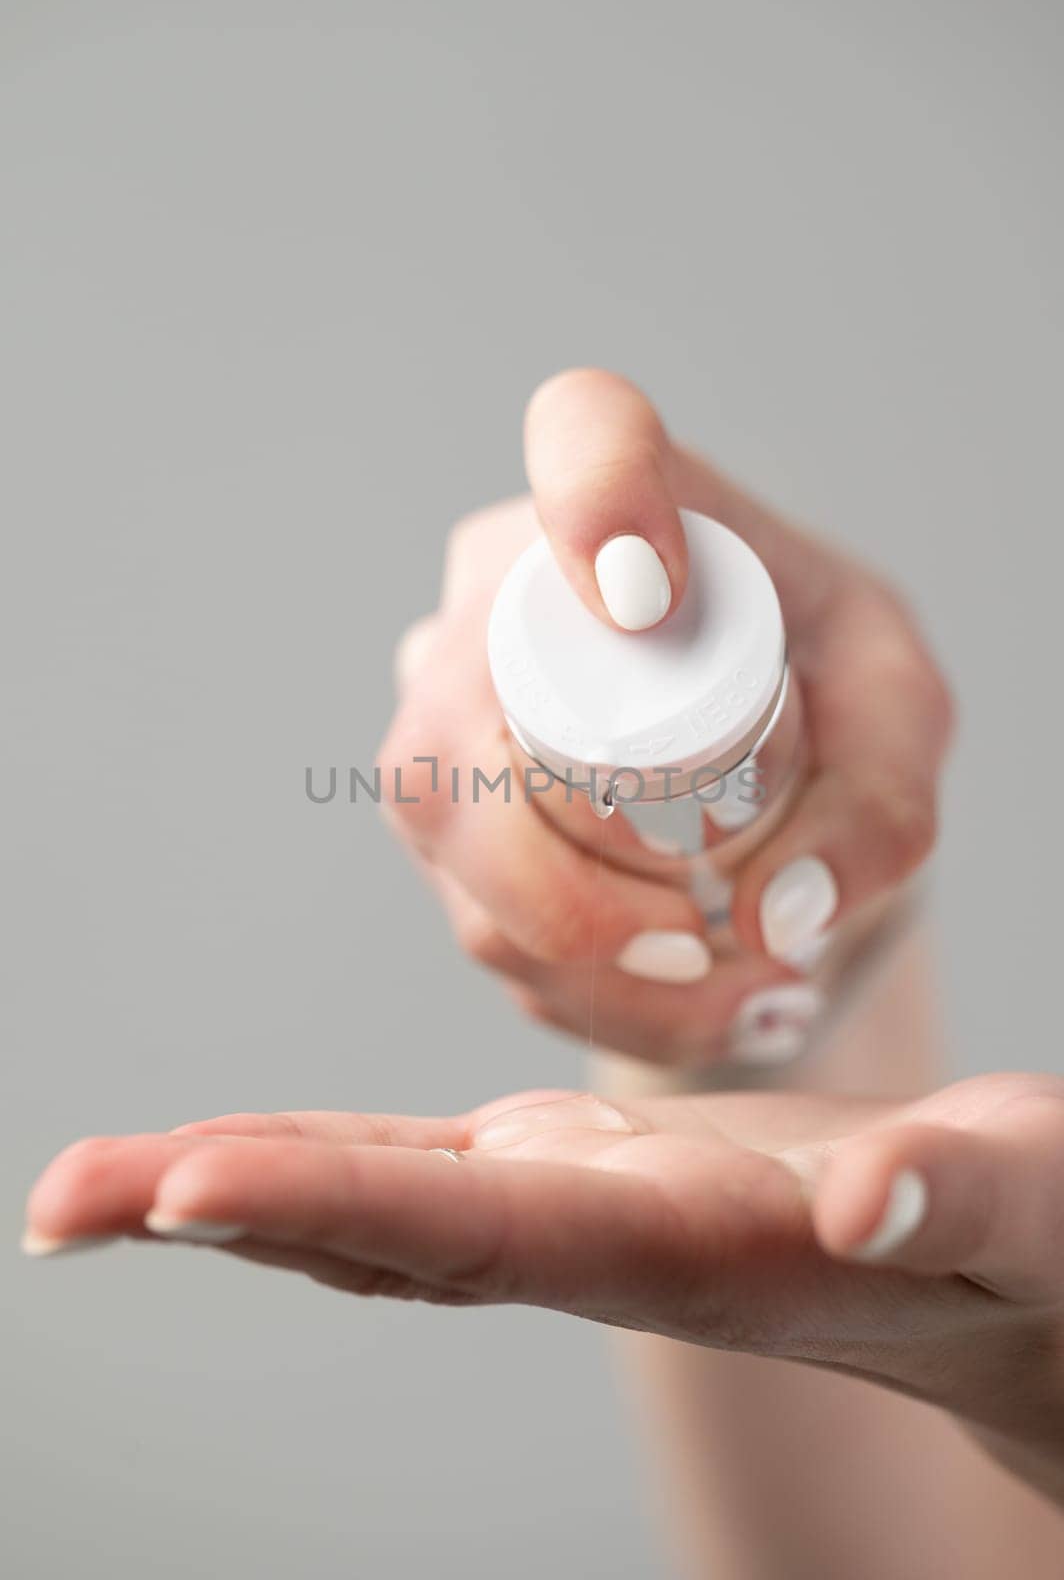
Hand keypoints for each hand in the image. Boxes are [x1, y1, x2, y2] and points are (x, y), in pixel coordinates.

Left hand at [24, 1073, 1063, 1504]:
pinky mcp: (598, 1181)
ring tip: (93, 1189)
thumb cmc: (1037, 1246)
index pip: (497, 1236)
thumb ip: (952, 1205)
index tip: (192, 1188)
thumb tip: (862, 1204)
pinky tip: (227, 1166)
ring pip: (392, 1206)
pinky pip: (435, 1171)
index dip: (341, 1208)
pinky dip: (324, 1160)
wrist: (1018, 1287)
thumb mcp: (1028, 1205)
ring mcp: (592, 1214)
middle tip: (63, 1199)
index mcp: (707, 1250)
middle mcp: (617, 1242)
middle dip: (232, 1208)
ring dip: (242, 1193)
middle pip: (399, 1230)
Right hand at [379, 369, 952, 1062]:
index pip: (586, 437)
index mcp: (633, 502)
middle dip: (586, 885)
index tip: (654, 595)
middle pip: (464, 727)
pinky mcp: (434, 817)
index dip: (595, 503)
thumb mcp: (897, 731)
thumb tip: (772, 915)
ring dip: (600, 962)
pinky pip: (478, 924)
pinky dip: (590, 989)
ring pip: (462, 852)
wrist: (755, 776)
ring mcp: (442, 709)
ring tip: (735, 989)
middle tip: (714, 940)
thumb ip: (877, 810)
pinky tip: (682, 992)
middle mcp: (498, 594)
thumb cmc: (826, 704)